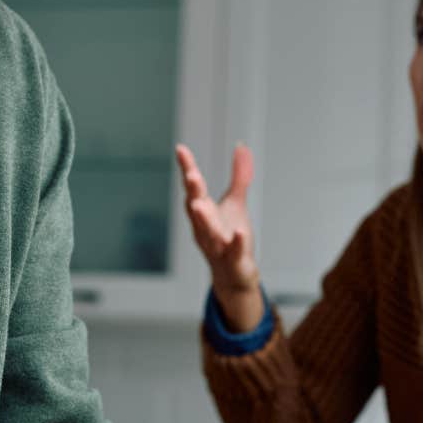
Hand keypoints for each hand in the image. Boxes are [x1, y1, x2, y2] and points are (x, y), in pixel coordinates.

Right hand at [175, 143, 261, 317]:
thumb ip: (239, 175)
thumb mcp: (236, 202)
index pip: (194, 187)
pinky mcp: (233, 260)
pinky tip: (238, 232)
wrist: (233, 276)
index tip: (180, 149)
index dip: (187, 168)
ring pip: (209, 231)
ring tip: (199, 205)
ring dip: (204, 219)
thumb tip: (241, 145)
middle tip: (191, 174)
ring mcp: (218, 245)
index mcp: (204, 211)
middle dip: (193, 192)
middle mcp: (205, 228)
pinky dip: (235, 243)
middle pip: (196, 207)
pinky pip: (233, 251)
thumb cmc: (229, 237)